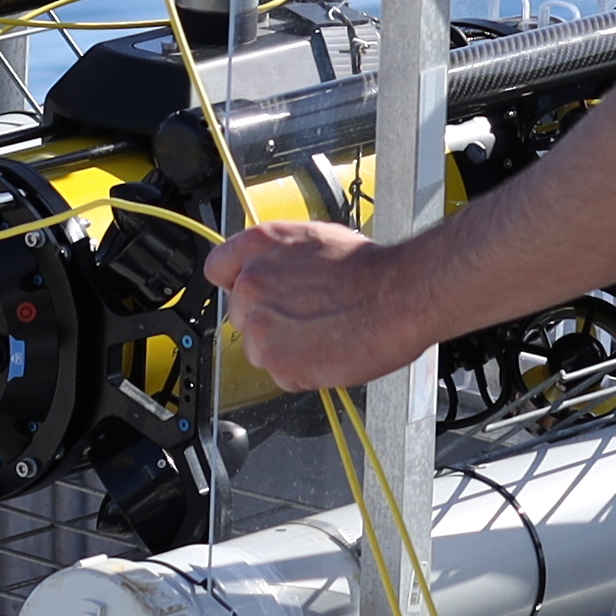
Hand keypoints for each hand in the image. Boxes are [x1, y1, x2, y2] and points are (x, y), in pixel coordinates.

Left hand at [205, 216, 414, 394]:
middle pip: (239, 316)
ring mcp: (261, 326)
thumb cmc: (369, 269)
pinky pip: (282, 375)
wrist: (398, 295)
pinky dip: (303, 372)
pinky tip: (329, 352)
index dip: (237, 283)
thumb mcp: (313, 239)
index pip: (217, 268)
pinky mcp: (278, 362)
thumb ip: (278, 256)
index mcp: (259, 247)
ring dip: (285, 349)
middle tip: (306, 317)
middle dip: (267, 321)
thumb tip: (270, 269)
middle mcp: (251, 284)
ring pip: (259, 350)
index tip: (251, 294)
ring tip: (323, 335)